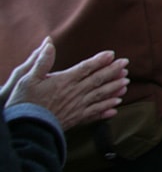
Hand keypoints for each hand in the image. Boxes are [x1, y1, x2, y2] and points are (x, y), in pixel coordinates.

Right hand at [5, 37, 129, 130]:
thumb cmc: (26, 102)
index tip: (112, 54)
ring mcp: (77, 107)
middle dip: (113, 71)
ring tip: (126, 83)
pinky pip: (95, 113)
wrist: (27, 128)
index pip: (86, 68)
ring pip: (100, 96)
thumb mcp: (28, 78)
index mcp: (64, 81)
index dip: (100, 60)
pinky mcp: (77, 119)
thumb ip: (42, 61)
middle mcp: (74, 93)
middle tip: (126, 64)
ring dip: (114, 89)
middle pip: (97, 80)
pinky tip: (117, 106)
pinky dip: (107, 109)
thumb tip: (49, 43)